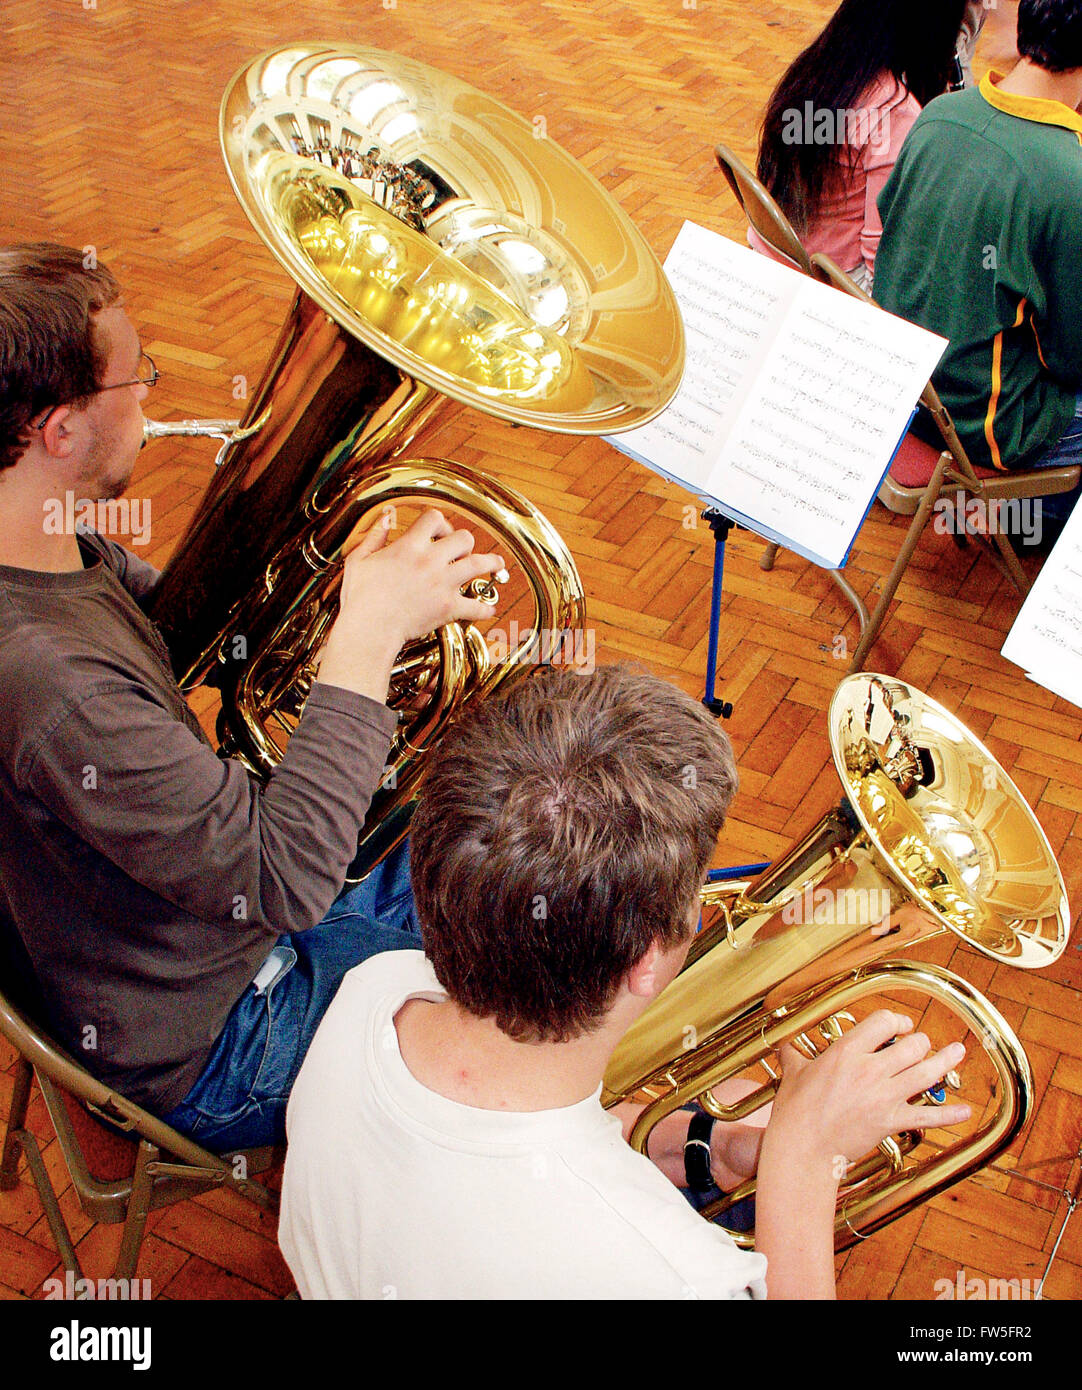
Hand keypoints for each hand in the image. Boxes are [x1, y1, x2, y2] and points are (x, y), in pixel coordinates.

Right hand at [317, 508, 504, 701]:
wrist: (369, 629)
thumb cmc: (360, 598)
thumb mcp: (359, 560)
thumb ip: (374, 536)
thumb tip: (384, 519)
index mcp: (409, 546)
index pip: (435, 518)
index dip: (440, 523)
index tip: (440, 532)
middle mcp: (430, 561)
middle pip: (464, 538)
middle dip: (465, 543)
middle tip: (463, 551)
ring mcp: (442, 583)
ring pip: (479, 564)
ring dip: (491, 563)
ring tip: (497, 564)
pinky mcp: (448, 607)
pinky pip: (476, 606)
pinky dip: (484, 609)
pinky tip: (489, 609)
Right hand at [767, 1009, 970, 1179]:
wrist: (802, 1147)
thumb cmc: (795, 1111)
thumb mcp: (794, 1074)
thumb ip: (793, 1056)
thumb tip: (783, 1047)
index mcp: (846, 1052)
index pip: (883, 1022)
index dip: (897, 1020)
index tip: (901, 1025)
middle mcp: (870, 1070)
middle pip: (911, 1045)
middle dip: (921, 1041)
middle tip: (924, 1043)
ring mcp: (883, 1096)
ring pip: (925, 1073)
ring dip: (945, 1061)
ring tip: (958, 1052)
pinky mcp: (890, 1121)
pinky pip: (926, 1116)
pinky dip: (948, 1114)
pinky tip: (964, 1111)